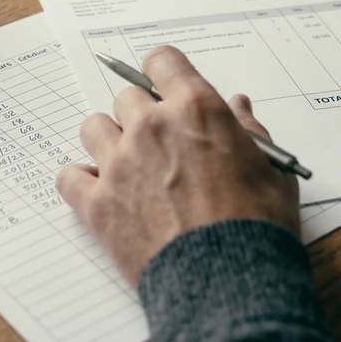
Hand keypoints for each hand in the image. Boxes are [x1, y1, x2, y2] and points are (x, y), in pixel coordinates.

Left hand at [56, 46, 300, 284]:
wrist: (228, 280)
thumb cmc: (257, 226)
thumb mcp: (271, 169)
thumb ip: (250, 131)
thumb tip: (238, 108)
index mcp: (196, 109)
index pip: (162, 61)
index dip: (162, 72)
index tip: (162, 84)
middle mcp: (151, 127)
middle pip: (126, 97)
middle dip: (141, 115)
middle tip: (158, 142)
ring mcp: (119, 163)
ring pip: (93, 127)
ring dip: (108, 140)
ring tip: (126, 164)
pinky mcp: (97, 203)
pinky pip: (68, 177)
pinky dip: (80, 182)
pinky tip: (100, 191)